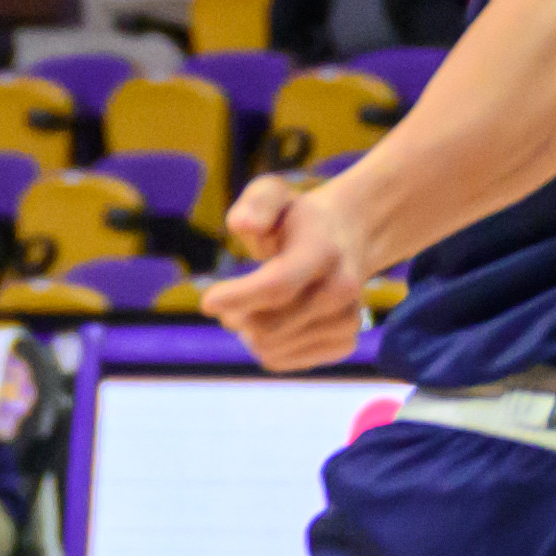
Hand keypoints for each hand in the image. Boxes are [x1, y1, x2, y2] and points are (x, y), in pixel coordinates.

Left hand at [205, 172, 378, 371]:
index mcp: (322, 250)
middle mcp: (341, 289)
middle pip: (267, 327)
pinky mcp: (343, 343)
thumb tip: (243, 225)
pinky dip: (266, 346)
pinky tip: (274, 322)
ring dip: (249, 332)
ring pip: (270, 350)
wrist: (348, 239)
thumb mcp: (273, 194)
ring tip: (256, 306)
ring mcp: (347, 320)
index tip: (207, 302)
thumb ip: (257, 203)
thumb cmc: (296, 218)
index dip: (239, 297)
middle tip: (228, 301)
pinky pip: (281, 361)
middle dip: (235, 317)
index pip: (278, 285)